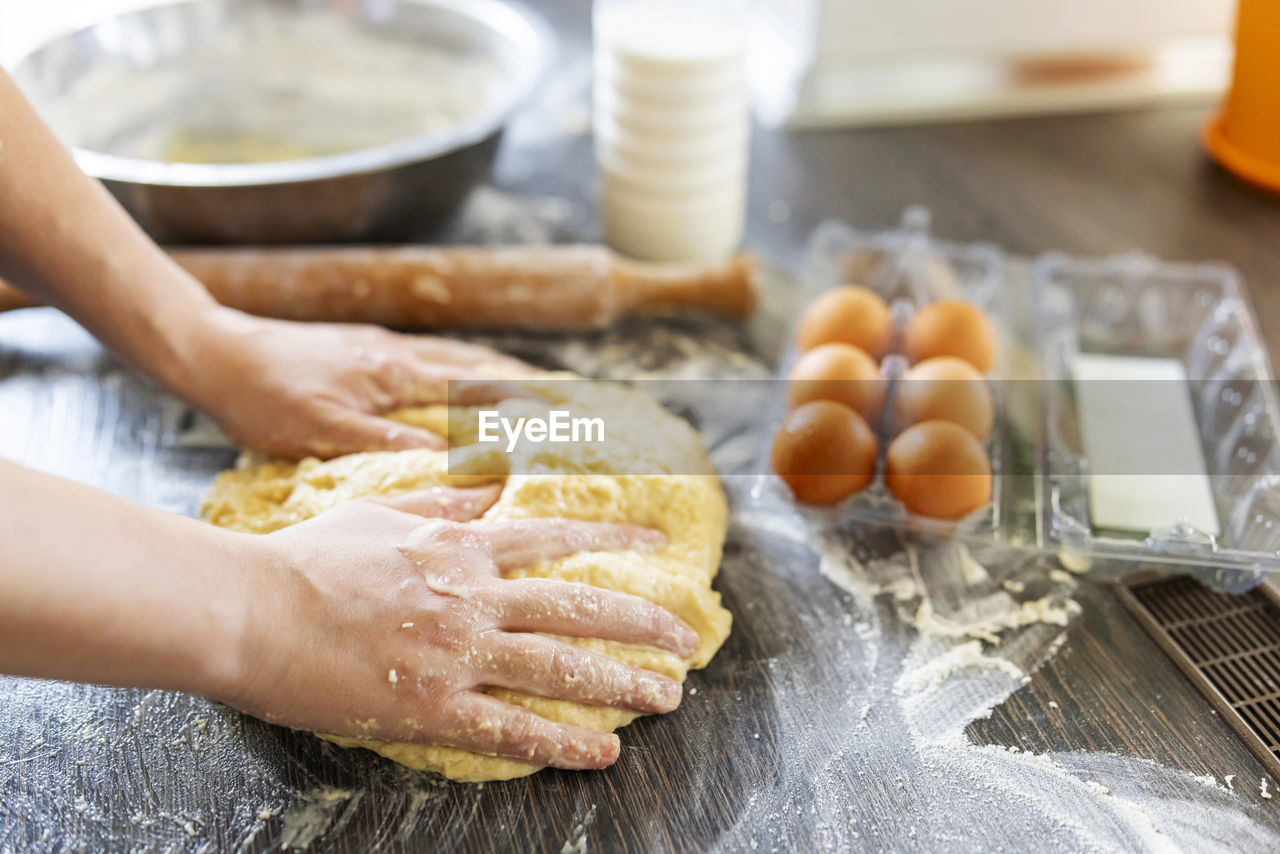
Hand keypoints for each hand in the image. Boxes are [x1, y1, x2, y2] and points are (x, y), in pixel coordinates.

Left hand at [179, 308, 537, 458]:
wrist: (214, 352)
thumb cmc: (262, 396)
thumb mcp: (322, 431)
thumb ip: (389, 446)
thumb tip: (451, 462)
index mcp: (395, 374)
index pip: (477, 387)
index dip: (527, 401)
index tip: (571, 413)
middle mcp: (398, 354)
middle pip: (480, 364)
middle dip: (531, 381)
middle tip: (577, 396)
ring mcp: (383, 348)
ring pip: (458, 357)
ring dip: (503, 371)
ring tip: (539, 386)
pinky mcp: (365, 349)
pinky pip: (433, 358)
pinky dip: (466, 368)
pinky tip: (466, 379)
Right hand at [222, 486, 698, 769]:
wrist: (249, 610)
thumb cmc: (307, 560)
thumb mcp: (378, 513)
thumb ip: (441, 507)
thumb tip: (487, 492)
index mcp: (461, 548)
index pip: (555, 537)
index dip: (614, 538)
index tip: (658, 542)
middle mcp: (473, 596)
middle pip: (579, 605)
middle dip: (643, 621)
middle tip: (686, 637)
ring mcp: (457, 653)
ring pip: (562, 666)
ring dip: (625, 683)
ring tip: (670, 697)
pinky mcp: (433, 707)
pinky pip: (514, 728)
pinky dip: (565, 742)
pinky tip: (605, 753)